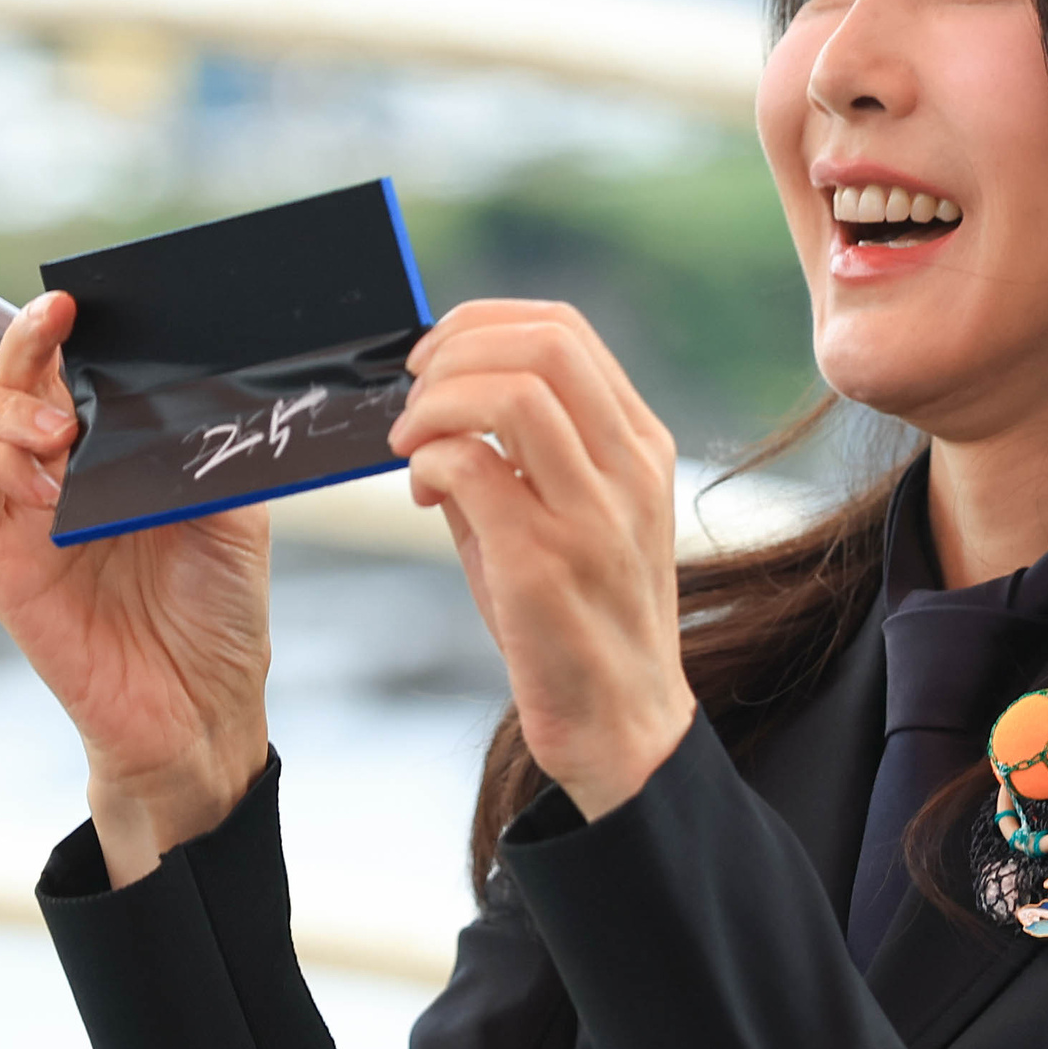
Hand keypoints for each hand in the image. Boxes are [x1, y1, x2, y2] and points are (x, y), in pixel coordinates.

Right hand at [0, 289, 274, 879]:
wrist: (199, 705)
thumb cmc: (219, 609)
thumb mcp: (233, 509)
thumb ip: (200, 443)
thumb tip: (182, 379)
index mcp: (110, 444)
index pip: (62, 362)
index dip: (54, 325)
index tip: (73, 300)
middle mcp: (56, 466)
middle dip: (16, 344)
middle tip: (57, 340)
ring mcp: (19, 508)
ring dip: (1, 406)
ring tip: (57, 435)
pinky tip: (45, 488)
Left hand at [387, 301, 697, 816]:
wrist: (620, 726)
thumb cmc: (575, 621)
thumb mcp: (558, 520)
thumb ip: (508, 456)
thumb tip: (432, 410)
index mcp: (638, 445)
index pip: (563, 331)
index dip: (480, 322)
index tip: (432, 359)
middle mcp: (628, 469)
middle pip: (544, 342)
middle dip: (455, 348)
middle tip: (412, 394)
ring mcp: (593, 515)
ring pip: (513, 391)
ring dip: (437, 402)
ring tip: (409, 441)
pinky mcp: (546, 563)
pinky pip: (473, 467)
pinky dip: (429, 461)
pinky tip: (420, 495)